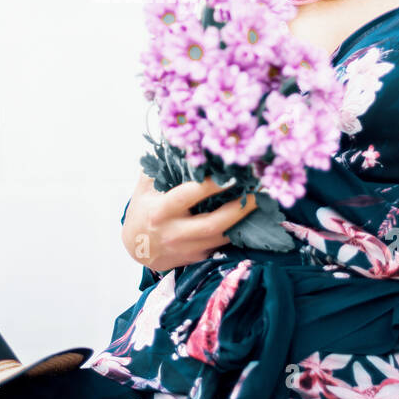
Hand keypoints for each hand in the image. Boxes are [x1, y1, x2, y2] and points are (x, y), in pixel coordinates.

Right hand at [120, 169, 258, 273]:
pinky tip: (252, 219)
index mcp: (161, 211)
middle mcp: (174, 232)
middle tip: (260, 193)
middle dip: (240, 209)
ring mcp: (187, 248)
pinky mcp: (197, 257)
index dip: (210, 186)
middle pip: (213, 224)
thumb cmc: (142, 210)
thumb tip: (181, 141)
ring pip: (222, 237)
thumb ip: (160, 167)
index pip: (188, 196)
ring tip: (262, 203)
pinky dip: (238, 232)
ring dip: (244, 221)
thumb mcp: (144, 187)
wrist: (135, 248)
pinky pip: (222, 246)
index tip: (232, 174)